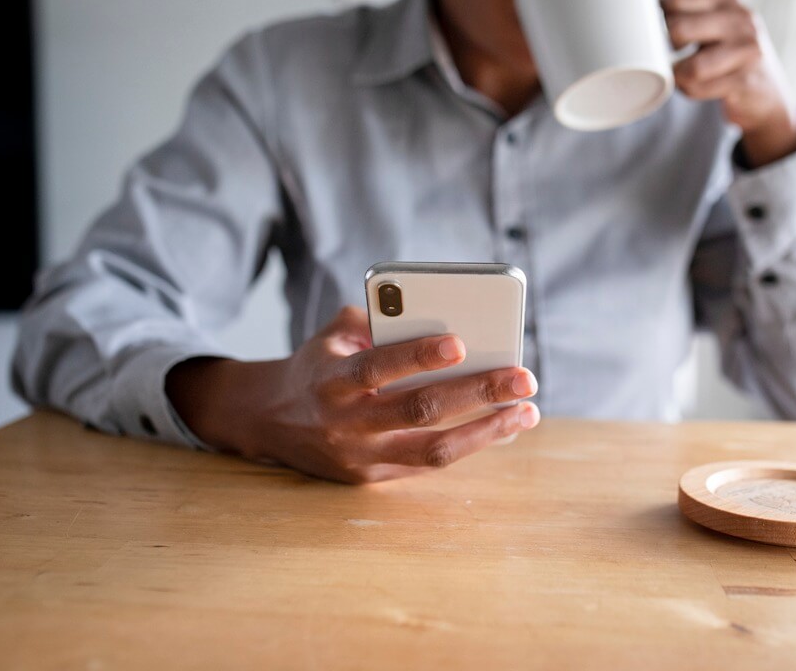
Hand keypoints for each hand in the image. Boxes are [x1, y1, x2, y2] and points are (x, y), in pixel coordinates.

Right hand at [166, 306, 539, 483]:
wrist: (269, 420)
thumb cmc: (318, 366)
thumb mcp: (333, 335)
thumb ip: (377, 321)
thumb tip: (440, 316)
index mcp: (332, 380)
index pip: (378, 367)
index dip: (418, 355)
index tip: (462, 342)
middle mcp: (345, 423)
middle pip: (419, 410)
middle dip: (478, 393)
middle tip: (524, 378)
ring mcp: (360, 457)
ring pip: (433, 451)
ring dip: (487, 431)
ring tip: (526, 412)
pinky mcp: (372, 479)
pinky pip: (430, 465)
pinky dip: (470, 445)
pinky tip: (503, 426)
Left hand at [657, 0, 795, 167]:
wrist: (767, 94)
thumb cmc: (731, 56)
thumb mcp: (714, 24)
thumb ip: (687, 6)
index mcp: (728, 0)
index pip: (678, 0)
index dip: (657, 18)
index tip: (656, 32)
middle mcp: (740, 20)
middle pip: (679, 28)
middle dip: (665, 47)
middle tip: (670, 56)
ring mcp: (746, 50)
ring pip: (691, 66)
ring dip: (678, 75)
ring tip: (681, 75)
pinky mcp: (745, 81)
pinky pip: (699, 87)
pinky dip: (690, 90)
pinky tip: (695, 87)